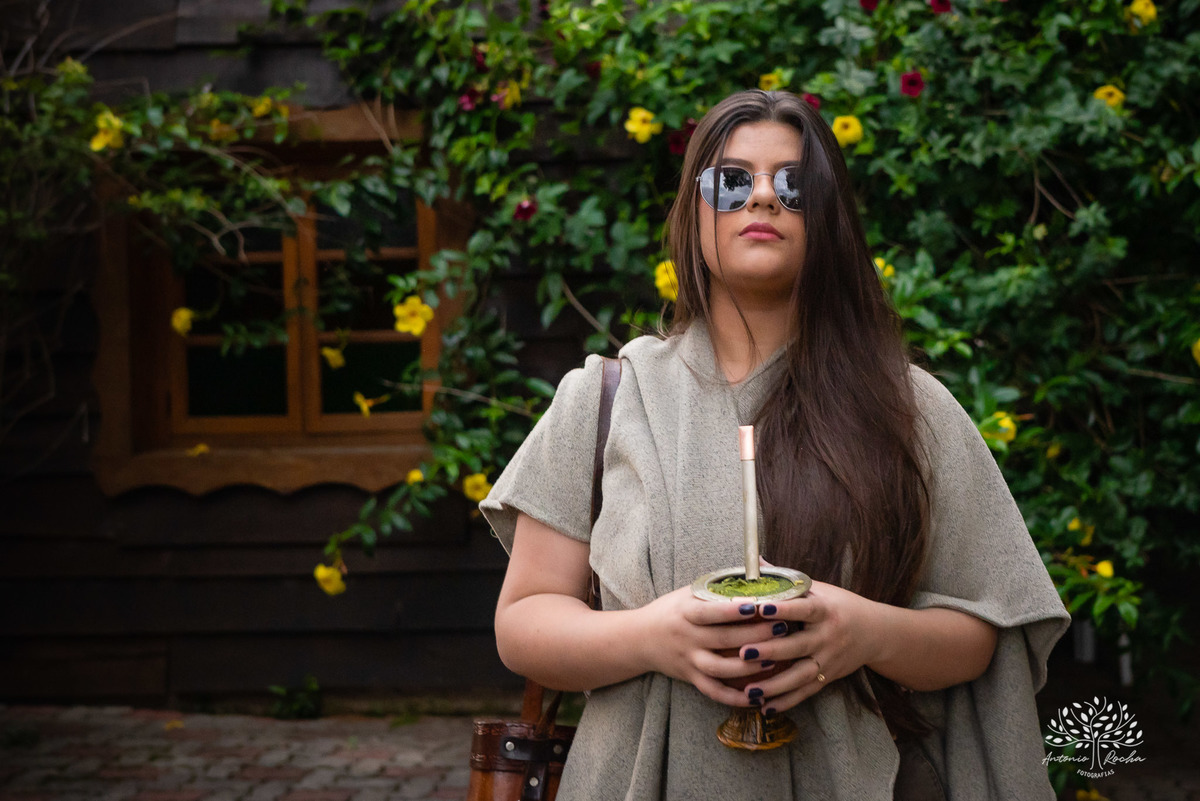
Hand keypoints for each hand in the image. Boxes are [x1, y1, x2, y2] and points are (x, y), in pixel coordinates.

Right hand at [634, 585, 785, 706]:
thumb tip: (757, 569)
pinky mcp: (691, 678)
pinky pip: (714, 692)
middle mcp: (687, 637)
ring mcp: (689, 660)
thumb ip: (718, 587)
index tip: (758, 606)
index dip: (733, 610)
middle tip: (782, 628)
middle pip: (723, 639)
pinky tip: (758, 697)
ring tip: (775, 660)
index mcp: (685, 612)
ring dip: (748, 667)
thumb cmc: (672, 610)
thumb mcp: (688, 593)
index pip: (710, 612)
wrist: (640, 638)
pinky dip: (735, 698)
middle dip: (755, 635)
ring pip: (720, 669)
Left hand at [733, 580, 884, 713]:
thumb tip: (755, 560)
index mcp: (824, 610)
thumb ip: (785, 580)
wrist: (876, 632)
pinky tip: (765, 708)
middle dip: (771, 651)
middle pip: (798, 646)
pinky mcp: (828, 677)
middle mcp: (828, 636)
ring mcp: (828, 660)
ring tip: (749, 690)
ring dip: (775, 684)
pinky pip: (806, 692)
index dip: (782, 609)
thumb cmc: (839, 605)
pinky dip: (786, 701)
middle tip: (743, 653)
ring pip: (800, 675)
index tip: (759, 608)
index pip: (802, 609)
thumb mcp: (818, 588)